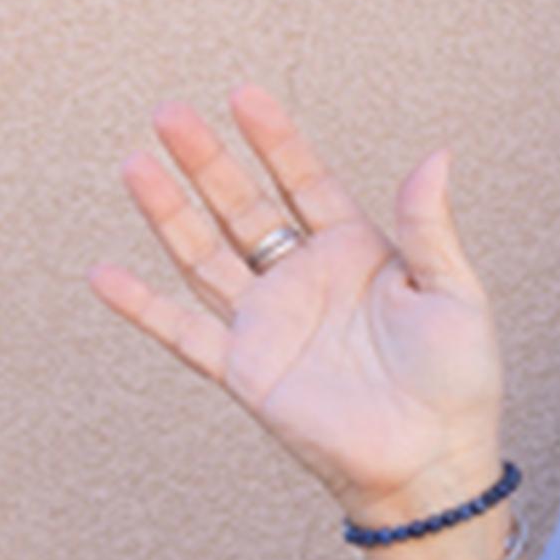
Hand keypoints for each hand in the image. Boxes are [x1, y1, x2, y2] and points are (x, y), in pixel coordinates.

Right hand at [88, 85, 504, 518]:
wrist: (431, 463)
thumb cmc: (456, 381)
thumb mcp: (453, 292)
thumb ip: (429, 226)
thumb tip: (437, 154)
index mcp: (355, 252)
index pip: (304, 181)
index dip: (274, 140)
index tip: (243, 96)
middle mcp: (303, 280)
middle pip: (242, 207)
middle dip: (207, 161)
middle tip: (169, 114)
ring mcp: (268, 323)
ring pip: (204, 255)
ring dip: (168, 213)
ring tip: (134, 165)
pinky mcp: (244, 369)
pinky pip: (183, 332)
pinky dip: (142, 306)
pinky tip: (102, 273)